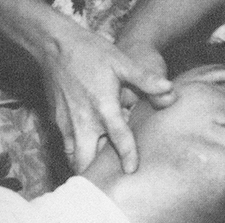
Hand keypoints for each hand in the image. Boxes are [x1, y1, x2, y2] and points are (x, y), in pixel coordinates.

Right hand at [39, 21, 173, 173]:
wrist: (57, 45)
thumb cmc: (92, 52)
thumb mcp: (122, 62)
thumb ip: (146, 79)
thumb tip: (169, 90)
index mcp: (103, 107)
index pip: (119, 140)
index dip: (128, 157)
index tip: (132, 171)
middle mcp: (83, 120)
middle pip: (87, 161)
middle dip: (97, 174)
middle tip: (112, 180)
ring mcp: (66, 122)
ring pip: (73, 157)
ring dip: (85, 165)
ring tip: (99, 173)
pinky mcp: (55, 120)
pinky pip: (65, 145)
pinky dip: (74, 153)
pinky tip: (86, 151)